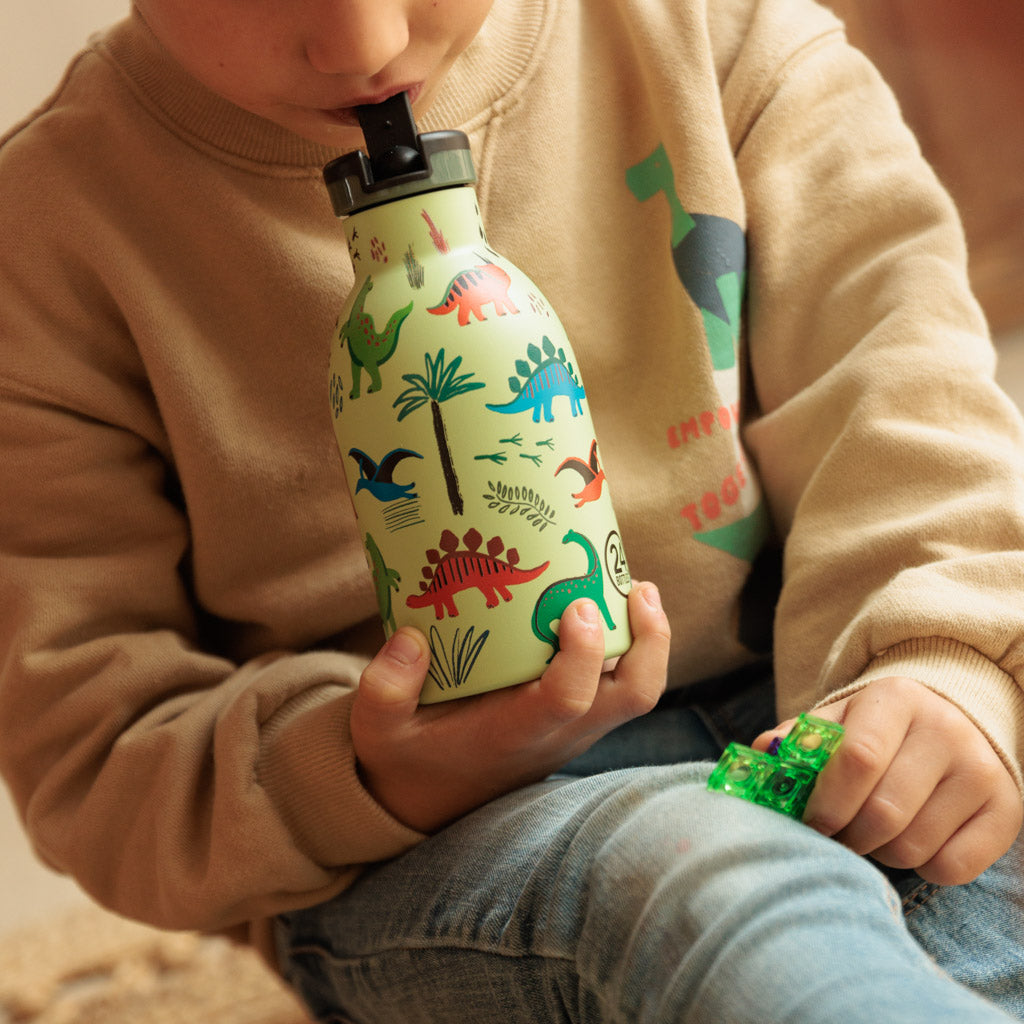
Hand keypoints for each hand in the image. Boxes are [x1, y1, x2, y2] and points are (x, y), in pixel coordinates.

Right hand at [350, 582, 669, 833]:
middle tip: (638, 588)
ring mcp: (572, 729)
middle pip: (633, 697)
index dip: (583, 654)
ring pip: (635, 692)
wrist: (421, 802)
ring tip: (636, 587)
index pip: (568, 701)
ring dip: (647, 640)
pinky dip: (627, 646)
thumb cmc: (403, 759)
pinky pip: (617, 686)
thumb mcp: (375, 730)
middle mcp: (556, 733)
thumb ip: (384, 688)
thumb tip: (412, 638)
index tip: (576, 606)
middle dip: (651, 642)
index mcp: (512, 734)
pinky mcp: (572, 719)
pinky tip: (606, 605)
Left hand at [754, 677, 1021, 884]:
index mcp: (895, 699)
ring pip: (914, 845)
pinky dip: (923, 867)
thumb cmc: (877, 726)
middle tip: (836, 835)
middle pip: (884, 811)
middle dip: (848, 836)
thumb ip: (799, 739)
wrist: (952, 713)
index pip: (858, 758)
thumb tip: (761, 754)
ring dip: (881, 852)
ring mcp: (981, 770)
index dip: (826, 801)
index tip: (810, 821)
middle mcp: (945, 730)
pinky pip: (953, 867)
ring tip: (873, 832)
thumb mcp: (839, 718)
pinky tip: (913, 841)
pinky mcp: (1007, 810)